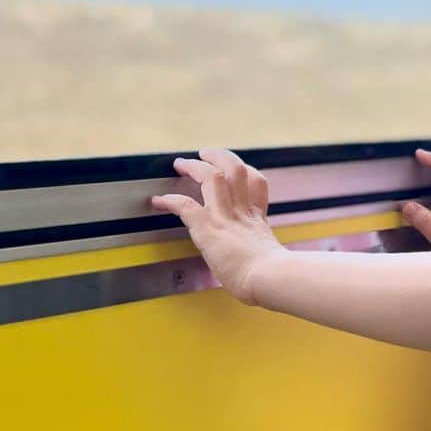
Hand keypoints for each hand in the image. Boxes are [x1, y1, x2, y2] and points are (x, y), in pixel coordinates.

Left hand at [150, 148, 287, 304]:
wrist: (269, 276)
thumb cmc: (271, 277)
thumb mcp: (271, 258)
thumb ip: (260, 255)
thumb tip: (259, 271)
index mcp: (257, 220)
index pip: (256, 184)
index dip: (246, 172)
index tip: (237, 169)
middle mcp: (242, 211)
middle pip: (235, 169)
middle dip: (219, 156)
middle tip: (205, 153)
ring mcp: (225, 216)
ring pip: (211, 177)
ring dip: (194, 167)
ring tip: (182, 163)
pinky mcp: (209, 227)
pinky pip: (185, 205)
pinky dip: (170, 201)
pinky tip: (159, 201)